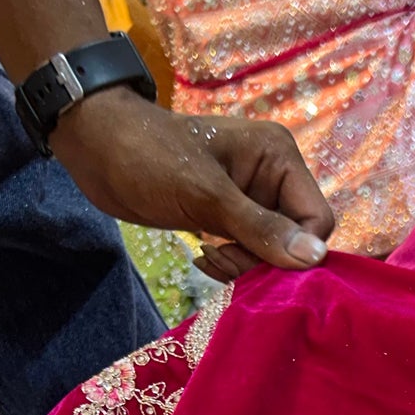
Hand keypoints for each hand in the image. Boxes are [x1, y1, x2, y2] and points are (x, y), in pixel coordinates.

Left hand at [50, 89, 335, 277]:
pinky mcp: (229, 216)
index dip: (296, 249)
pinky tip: (203, 256)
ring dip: (244, 265)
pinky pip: (249, 251)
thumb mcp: (206, 195)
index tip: (257, 263)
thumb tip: (315, 258)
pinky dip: (231, 262)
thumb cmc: (150, 158)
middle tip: (221, 259)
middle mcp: (273, 177)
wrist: (97, 149)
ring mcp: (251, 198)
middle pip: (296, 239)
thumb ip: (261, 228)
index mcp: (279, 158)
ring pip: (272, 251)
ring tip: (208, 258)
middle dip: (264, 260)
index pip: (317, 218)